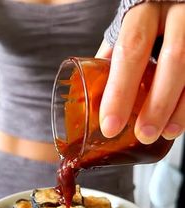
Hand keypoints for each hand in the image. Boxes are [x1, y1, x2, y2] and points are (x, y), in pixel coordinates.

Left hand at [96, 2, 184, 143]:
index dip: (120, 91)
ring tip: (162, 133)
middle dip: (157, 103)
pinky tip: (176, 125)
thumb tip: (92, 96)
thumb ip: (115, 55)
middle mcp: (177, 15)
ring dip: (177, 109)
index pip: (131, 49)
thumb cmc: (149, 17)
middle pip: (173, 58)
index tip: (110, 125)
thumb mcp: (130, 28)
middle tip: (143, 134)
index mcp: (145, 11)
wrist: (176, 0)